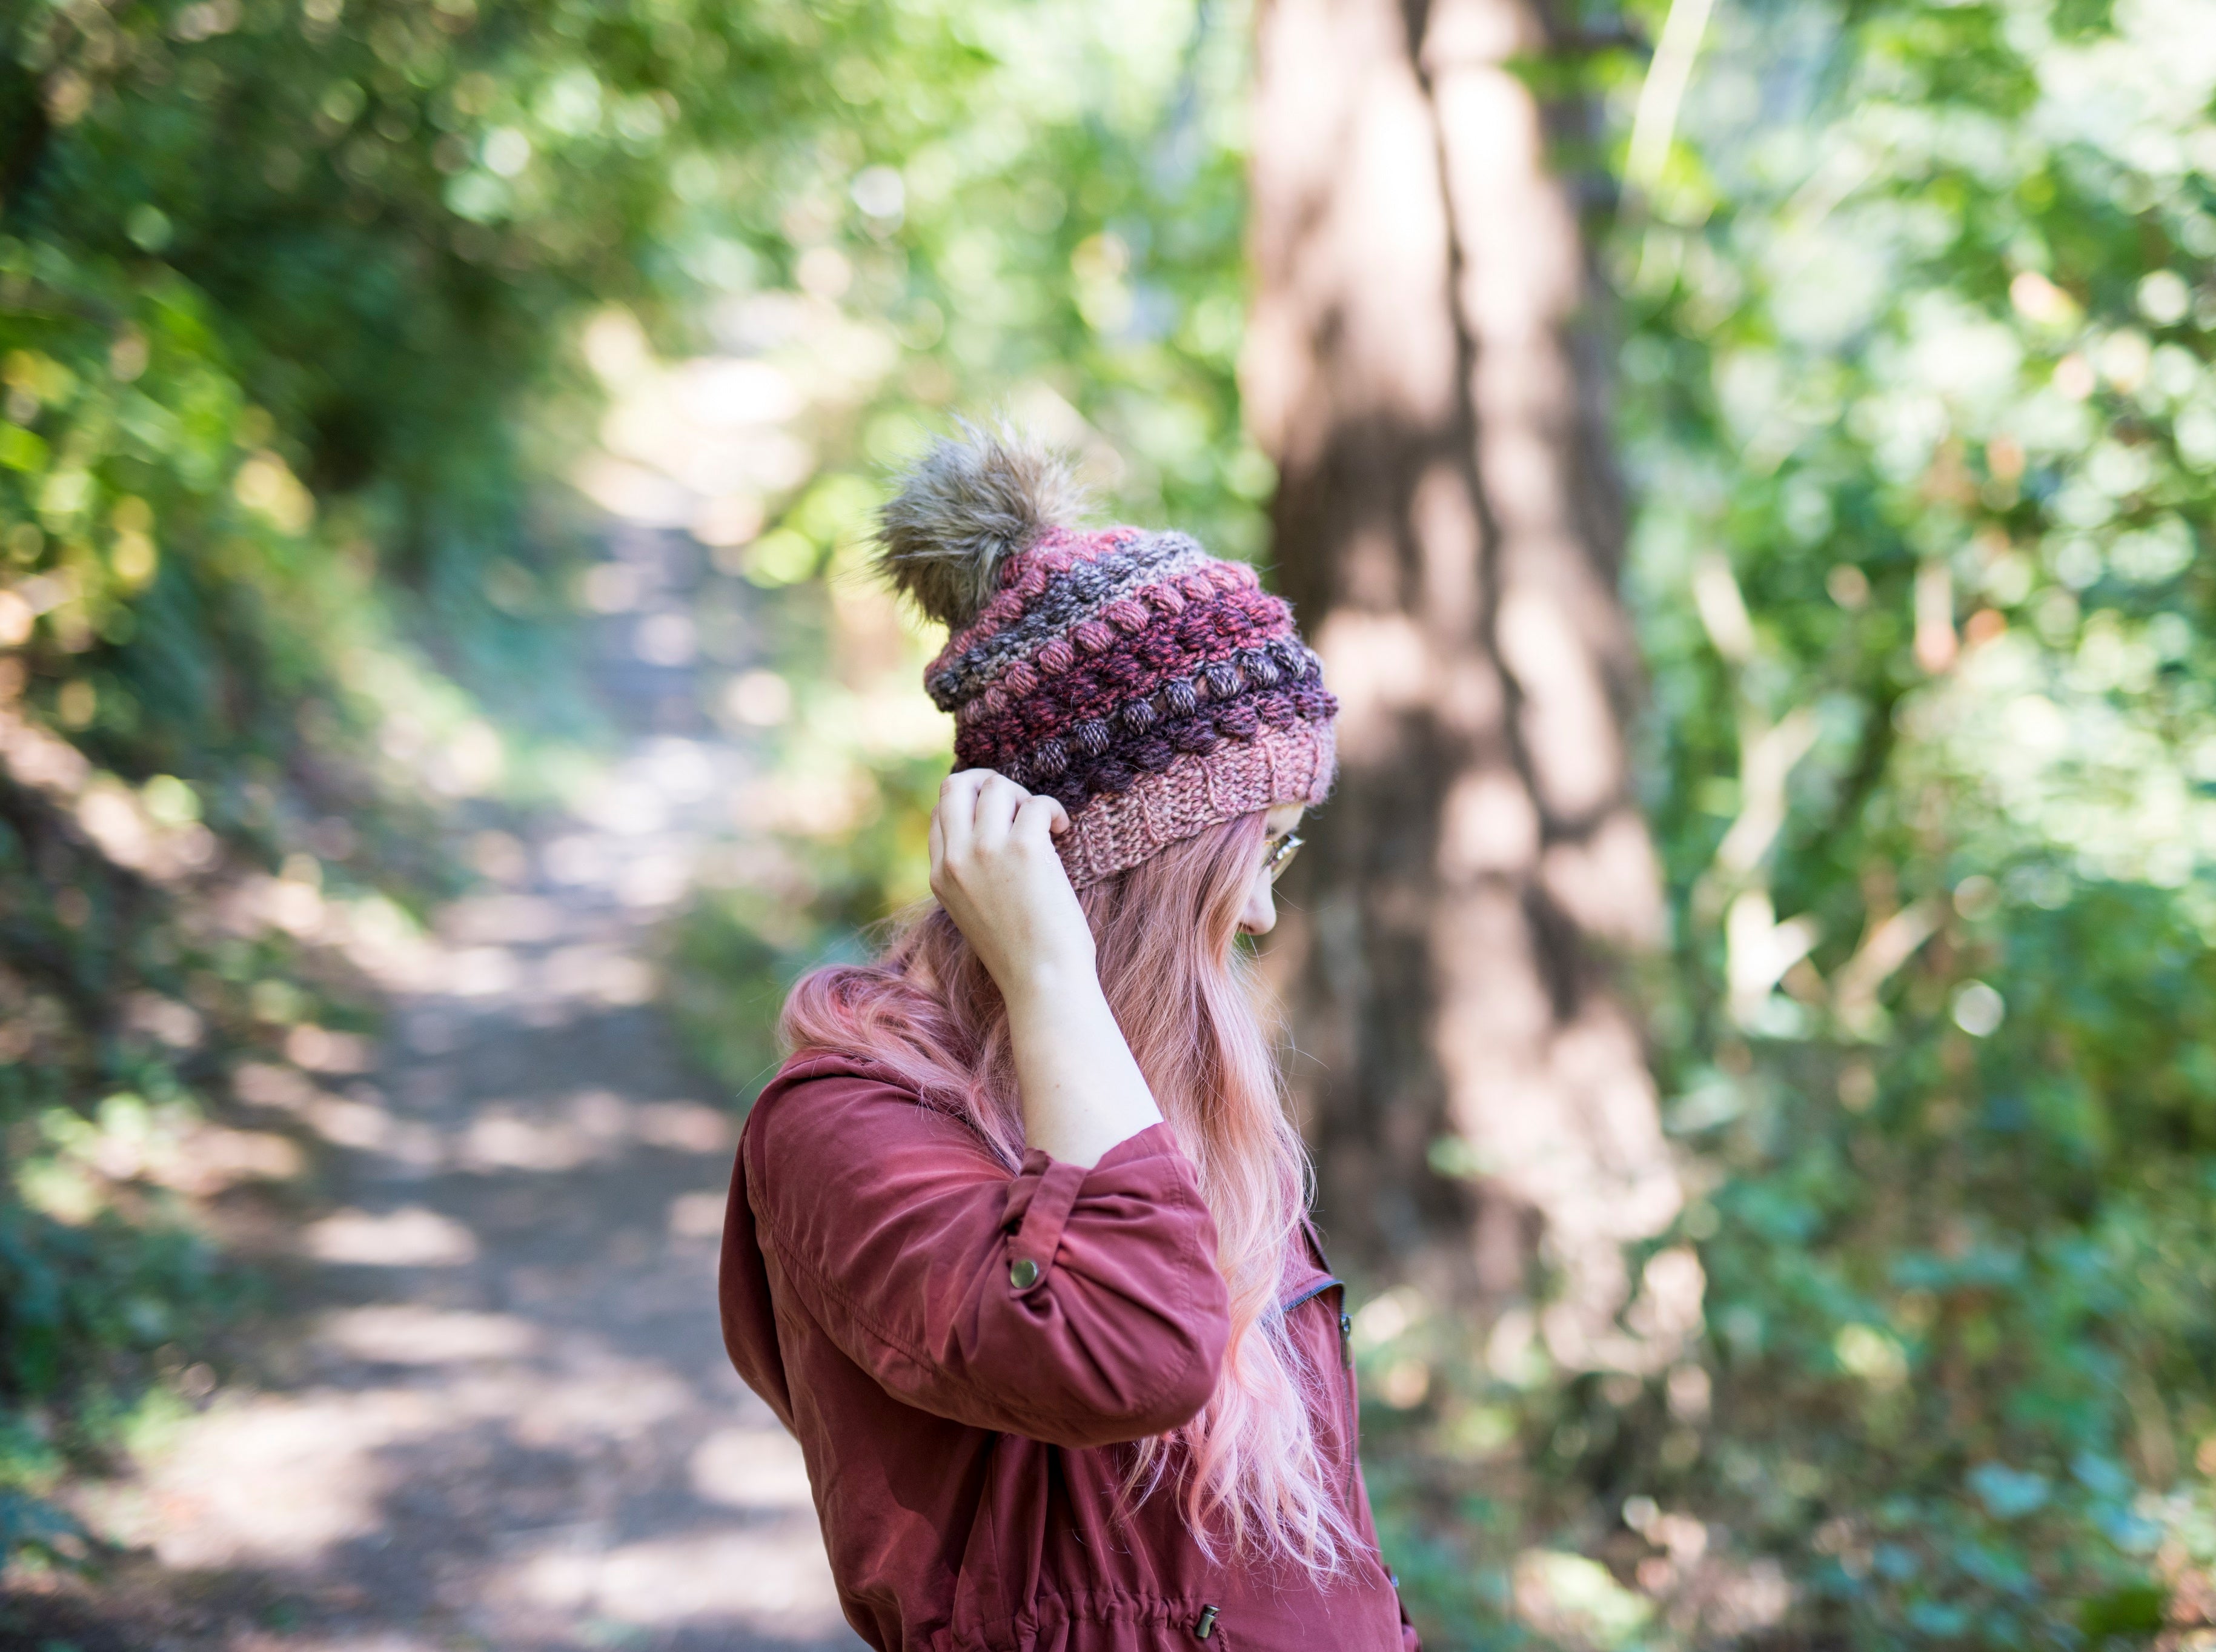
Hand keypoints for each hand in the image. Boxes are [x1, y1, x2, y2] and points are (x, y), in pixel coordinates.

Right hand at [928, 770, 1089, 1002]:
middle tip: (1019, 806)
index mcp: (939, 877)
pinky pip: (1036, 804)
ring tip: (1045, 825)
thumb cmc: (1021, 954)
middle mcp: (956, 859)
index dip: (973, 805)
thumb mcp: (976, 910)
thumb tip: (996, 829)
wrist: (1043, 982)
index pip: (941, 813)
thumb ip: (972, 872)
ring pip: (998, 787)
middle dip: (989, 783)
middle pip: (956, 785)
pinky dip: (1053, 810)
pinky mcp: (1024, 849)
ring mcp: (986, 851)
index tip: (1003, 819)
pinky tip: (1063, 830)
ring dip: (1025, 797)